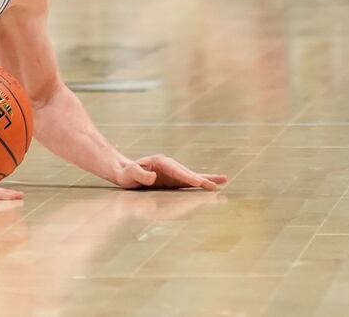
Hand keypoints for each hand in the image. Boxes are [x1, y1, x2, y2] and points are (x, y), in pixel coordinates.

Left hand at [111, 155, 227, 190]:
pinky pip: (191, 181)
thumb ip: (139, 174)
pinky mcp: (176, 180)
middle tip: (213, 186)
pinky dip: (203, 182)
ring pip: (192, 176)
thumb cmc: (126, 174)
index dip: (187, 176)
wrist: (124, 172)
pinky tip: (216, 185)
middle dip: (200, 180)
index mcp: (159, 162)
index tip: (198, 182)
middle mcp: (169, 165)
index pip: (175, 170)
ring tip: (224, 181)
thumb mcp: (128, 174)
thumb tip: (152, 178)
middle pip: (187, 173)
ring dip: (207, 180)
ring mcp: (174, 172)